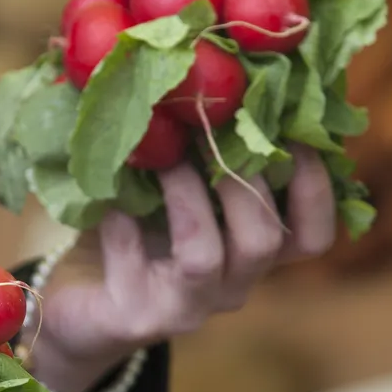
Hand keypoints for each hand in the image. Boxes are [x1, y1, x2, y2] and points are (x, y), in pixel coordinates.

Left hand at [24, 146, 339, 391]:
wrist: (76, 303)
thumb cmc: (135, 233)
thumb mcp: (179, 190)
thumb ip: (208, 154)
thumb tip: (223, 73)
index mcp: (252, 255)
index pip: (313, 238)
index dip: (314, 189)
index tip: (294, 133)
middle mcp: (230, 288)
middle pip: (264, 241)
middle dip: (241, 179)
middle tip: (211, 129)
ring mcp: (184, 309)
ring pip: (205, 257)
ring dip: (186, 197)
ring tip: (162, 159)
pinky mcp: (135, 318)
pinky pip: (133, 264)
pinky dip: (122, 221)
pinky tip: (109, 197)